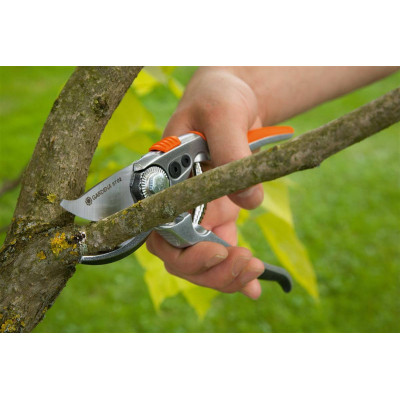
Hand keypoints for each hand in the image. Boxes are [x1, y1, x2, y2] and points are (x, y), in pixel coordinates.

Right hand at [146, 67, 265, 298]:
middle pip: (179, 256)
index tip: (219, 247)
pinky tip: (255, 286)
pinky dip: (238, 273)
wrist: (233, 97)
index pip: (159, 231)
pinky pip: (223, 251)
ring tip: (256, 268)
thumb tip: (248, 201)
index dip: (183, 251)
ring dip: (226, 274)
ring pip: (202, 261)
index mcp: (163, 182)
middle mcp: (176, 203)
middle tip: (246, 262)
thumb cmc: (217, 98)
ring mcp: (198, 213)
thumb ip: (230, 151)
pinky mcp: (220, 216)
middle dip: (210, 269)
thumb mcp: (222, 113)